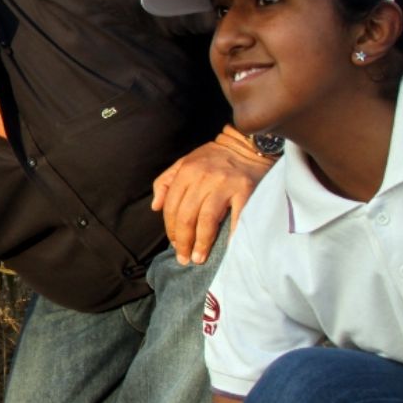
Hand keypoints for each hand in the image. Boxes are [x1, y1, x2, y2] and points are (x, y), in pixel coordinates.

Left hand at [150, 130, 272, 264]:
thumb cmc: (214, 157)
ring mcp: (225, 184)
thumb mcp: (185, 162)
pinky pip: (236, 217)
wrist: (247, 144)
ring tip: (199, 258)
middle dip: (183, 241)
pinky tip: (226, 248)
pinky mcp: (245, 190)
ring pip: (207, 220)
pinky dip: (231, 234)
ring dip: (202, 243)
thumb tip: (155, 206)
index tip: (174, 244)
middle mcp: (203, 178)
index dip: (171, 229)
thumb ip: (166, 182)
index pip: (172, 207)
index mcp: (187, 171)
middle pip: (187, 216)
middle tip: (184, 258)